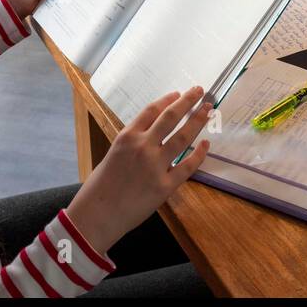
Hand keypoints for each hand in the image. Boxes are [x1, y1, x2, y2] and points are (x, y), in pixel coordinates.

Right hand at [64, 87, 212, 255]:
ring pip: (183, 137)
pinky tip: (206, 145)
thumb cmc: (100, 186)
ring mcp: (155, 166)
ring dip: (198, 120)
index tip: (179, 94)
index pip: (152, 110)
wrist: (98, 215)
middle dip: (188, 101)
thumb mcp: (113, 154)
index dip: (168, 100)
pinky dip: (199, 154)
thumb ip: (133, 142)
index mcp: (127, 136)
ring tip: (208, 110)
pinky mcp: (165, 186)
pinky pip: (187, 166)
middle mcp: (143, 146)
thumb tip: (153, 133)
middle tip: (200, 92)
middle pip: (171, 117)